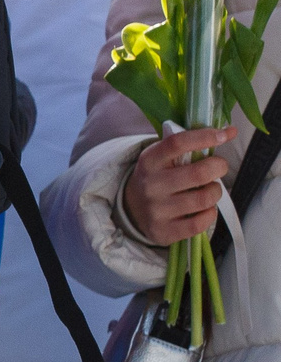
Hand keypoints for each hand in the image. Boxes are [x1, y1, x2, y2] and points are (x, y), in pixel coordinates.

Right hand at [122, 126, 234, 244]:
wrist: (132, 209)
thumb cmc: (159, 177)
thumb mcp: (163, 158)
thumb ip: (190, 145)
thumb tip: (230, 130)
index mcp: (149, 161)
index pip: (177, 143)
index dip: (204, 136)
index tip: (224, 134)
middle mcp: (151, 185)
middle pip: (199, 173)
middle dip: (219, 167)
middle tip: (219, 167)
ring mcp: (156, 210)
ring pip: (204, 199)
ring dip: (215, 192)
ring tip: (210, 189)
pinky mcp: (164, 231)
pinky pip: (201, 223)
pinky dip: (210, 213)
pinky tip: (205, 208)